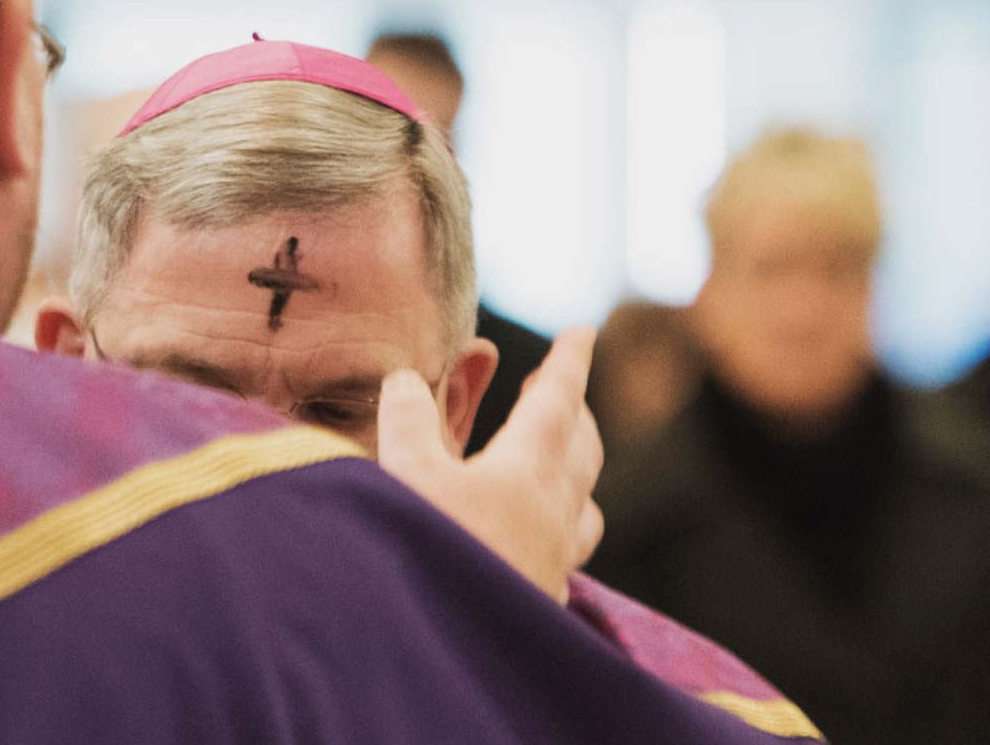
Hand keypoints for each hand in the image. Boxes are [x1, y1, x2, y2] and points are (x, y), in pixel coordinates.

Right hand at [377, 326, 603, 603]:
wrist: (448, 660)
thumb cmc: (430, 557)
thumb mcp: (404, 476)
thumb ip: (409, 421)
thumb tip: (408, 379)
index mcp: (529, 469)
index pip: (559, 399)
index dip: (570, 361)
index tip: (585, 329)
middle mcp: (555, 513)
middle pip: (582, 448)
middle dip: (573, 412)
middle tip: (557, 390)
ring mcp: (554, 562)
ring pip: (583, 504)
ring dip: (574, 471)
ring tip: (559, 464)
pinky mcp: (542, 602)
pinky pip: (567, 553)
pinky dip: (558, 529)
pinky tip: (537, 546)